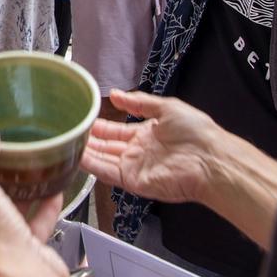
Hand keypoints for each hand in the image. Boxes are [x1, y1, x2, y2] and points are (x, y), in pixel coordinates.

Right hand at [80, 90, 225, 205]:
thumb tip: (117, 94)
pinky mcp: (134, 181)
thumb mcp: (167, 107)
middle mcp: (138, 152)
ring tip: (65, 141)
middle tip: (67, 129)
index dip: (99, 125)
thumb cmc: (197, 133)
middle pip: (105, 146)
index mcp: (146, 135)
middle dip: (88, 138)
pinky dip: (92, 165)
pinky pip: (108, 173)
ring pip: (102, 159)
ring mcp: (135, 168)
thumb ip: (139, 103)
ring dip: (85, 151)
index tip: (83, 117)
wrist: (211, 160)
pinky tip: (77, 156)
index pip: (115, 130)